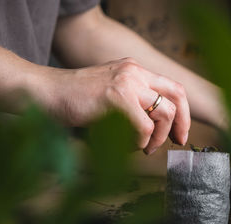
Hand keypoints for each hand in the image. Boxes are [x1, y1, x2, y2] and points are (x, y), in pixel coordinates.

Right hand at [43, 57, 190, 153]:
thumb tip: (159, 128)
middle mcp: (135, 72)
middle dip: (181, 124)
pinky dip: (140, 142)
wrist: (46, 92)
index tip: (180, 134)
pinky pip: (144, 127)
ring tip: (143, 147)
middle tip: (176, 142)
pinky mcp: (116, 96)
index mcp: (136, 71)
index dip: (184, 113)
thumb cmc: (78, 99)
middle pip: (177, 97)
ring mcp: (126, 82)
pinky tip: (128, 145)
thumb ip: (136, 104)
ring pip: (164, 113)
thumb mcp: (113, 93)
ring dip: (158, 137)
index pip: (174, 88)